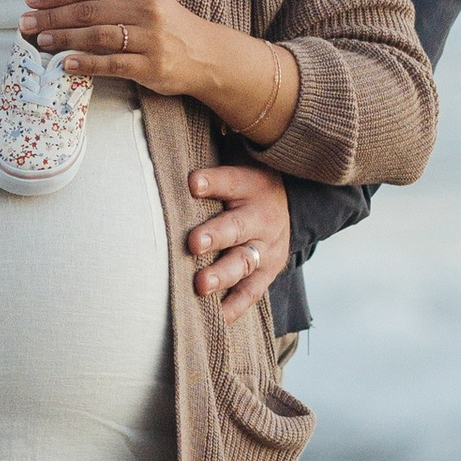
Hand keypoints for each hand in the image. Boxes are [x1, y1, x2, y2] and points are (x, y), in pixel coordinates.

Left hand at [24, 0, 295, 143]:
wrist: (206, 54)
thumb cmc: (167, 25)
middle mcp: (146, 8)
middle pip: (88, 11)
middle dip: (51, 16)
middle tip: (26, 22)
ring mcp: (150, 38)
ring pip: (96, 36)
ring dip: (63, 39)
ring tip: (40, 41)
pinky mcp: (151, 66)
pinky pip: (111, 64)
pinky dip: (85, 64)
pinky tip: (65, 64)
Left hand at [186, 163, 291, 316]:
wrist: (290, 207)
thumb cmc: (245, 184)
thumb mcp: (239, 162)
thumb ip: (211, 158)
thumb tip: (170, 144)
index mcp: (251, 185)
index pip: (231, 181)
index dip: (213, 181)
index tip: (192, 182)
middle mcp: (260, 217)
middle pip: (237, 226)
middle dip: (215, 235)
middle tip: (194, 243)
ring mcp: (266, 248)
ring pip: (243, 262)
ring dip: (222, 274)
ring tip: (201, 285)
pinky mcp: (268, 271)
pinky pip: (252, 292)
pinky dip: (235, 305)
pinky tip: (217, 317)